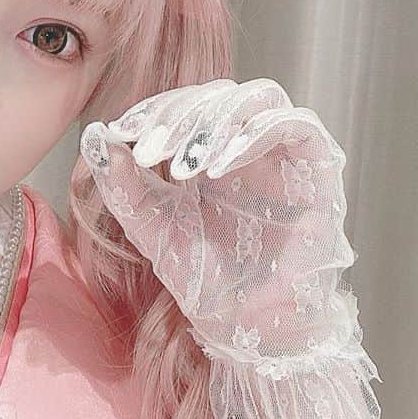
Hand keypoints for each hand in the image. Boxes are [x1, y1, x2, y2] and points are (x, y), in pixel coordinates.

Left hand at [79, 77, 380, 418]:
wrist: (245, 326)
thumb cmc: (205, 278)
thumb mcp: (151, 227)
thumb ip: (124, 185)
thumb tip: (98, 139)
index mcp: (211, 150)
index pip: (187, 102)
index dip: (155, 109)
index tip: (123, 132)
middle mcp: (250, 144)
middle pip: (220, 93)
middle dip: (179, 115)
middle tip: (148, 149)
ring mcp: (285, 153)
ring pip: (258, 98)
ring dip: (213, 121)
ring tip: (182, 164)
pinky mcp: (319, 168)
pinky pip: (297, 125)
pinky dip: (253, 135)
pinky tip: (216, 169)